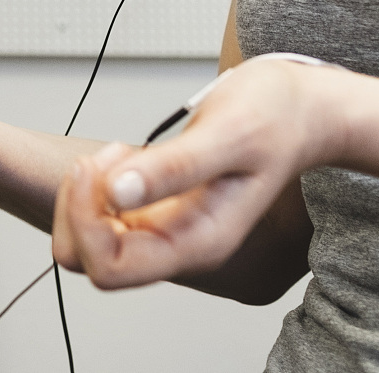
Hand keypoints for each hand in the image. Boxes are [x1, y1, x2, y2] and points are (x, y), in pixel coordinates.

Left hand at [52, 57, 345, 288]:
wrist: (300, 111)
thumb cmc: (275, 120)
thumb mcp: (229, 134)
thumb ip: (175, 167)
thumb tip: (119, 192)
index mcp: (199, 244)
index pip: (111, 268)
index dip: (87, 221)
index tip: (98, 166)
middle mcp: (178, 245)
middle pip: (89, 262)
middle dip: (79, 209)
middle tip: (104, 158)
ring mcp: (165, 228)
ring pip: (89, 242)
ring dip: (84, 197)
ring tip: (117, 154)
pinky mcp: (157, 208)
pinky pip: (103, 216)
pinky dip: (95, 186)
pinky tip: (124, 155)